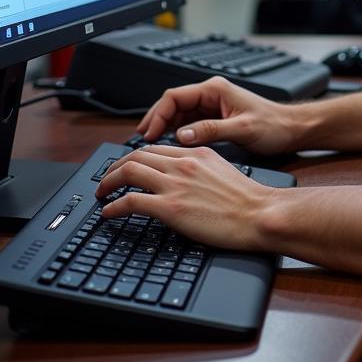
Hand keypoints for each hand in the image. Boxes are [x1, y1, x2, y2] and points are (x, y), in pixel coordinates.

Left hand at [94, 145, 272, 249]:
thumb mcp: (222, 171)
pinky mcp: (170, 207)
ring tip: (101, 193)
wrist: (259, 213)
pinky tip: (108, 212)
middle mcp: (183, 163)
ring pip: (128, 171)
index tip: (127, 167)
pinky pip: (130, 200)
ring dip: (108, 182)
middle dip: (115, 166)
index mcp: (197, 152)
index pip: (156, 148)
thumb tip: (184, 177)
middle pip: (137, 155)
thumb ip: (200, 168)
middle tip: (107, 179)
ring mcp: (175, 184)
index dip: (136, 157)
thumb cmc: (247, 199)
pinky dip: (113, 205)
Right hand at [136, 76, 299, 154]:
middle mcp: (211, 94)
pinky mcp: (215, 118)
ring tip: (150, 146)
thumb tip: (181, 136)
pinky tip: (169, 147)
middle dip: (155, 120)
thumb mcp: (242, 128)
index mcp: (215, 90)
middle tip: (141, 140)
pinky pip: (188, 123)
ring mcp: (212, 106)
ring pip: (178, 114)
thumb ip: (211, 130)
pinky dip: (175, 133)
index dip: (157, 114)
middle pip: (173, 104)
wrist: (292, 129)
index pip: (175, 96)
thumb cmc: (273, 125)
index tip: (148, 134)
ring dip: (163, 128)